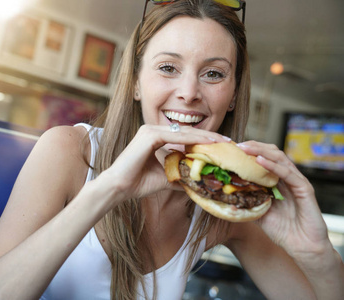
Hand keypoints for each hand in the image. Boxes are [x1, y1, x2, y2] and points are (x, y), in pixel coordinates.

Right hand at [101, 124, 229, 201]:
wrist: (118, 187)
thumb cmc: (138, 183)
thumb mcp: (165, 178)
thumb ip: (180, 176)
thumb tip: (196, 184)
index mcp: (155, 137)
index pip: (185, 137)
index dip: (204, 141)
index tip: (222, 146)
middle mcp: (153, 130)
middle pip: (188, 132)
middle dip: (210, 137)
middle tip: (229, 142)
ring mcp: (150, 130)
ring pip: (185, 133)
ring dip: (206, 137)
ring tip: (224, 142)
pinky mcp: (149, 135)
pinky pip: (177, 137)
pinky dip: (194, 140)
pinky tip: (210, 143)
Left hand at [236, 141, 329, 257]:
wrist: (302, 247)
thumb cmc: (282, 230)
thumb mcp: (257, 213)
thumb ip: (245, 203)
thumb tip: (224, 198)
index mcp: (277, 180)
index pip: (263, 158)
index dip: (248, 152)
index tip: (230, 149)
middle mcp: (287, 177)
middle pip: (271, 153)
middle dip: (253, 146)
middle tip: (235, 145)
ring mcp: (296, 181)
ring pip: (279, 158)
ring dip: (260, 151)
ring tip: (244, 148)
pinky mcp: (304, 188)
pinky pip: (288, 173)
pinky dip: (273, 165)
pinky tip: (260, 160)